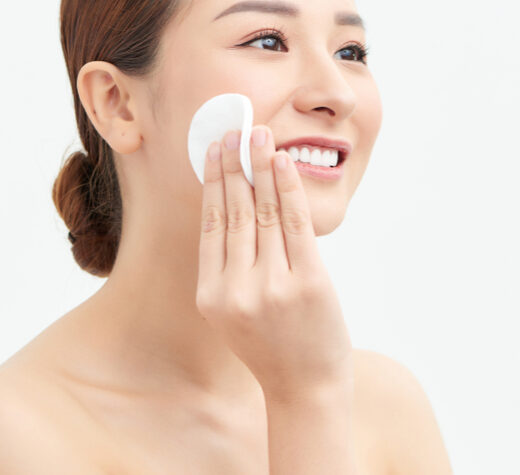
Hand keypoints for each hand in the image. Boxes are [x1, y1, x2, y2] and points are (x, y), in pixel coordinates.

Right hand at [195, 125, 353, 400]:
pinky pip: (296, 226)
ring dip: (262, 170)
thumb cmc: (272, 344)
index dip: (213, 184)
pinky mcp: (308, 284)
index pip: (210, 226)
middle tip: (235, 130)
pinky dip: (289, 190)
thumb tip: (237, 203)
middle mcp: (236, 291)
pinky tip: (284, 165)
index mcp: (211, 296)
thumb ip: (230, 267)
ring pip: (265, 214)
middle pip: (235, 213)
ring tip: (260, 138)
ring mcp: (272, 288)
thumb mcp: (235, 311)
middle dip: (235, 167)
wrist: (306, 388)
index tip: (215, 151)